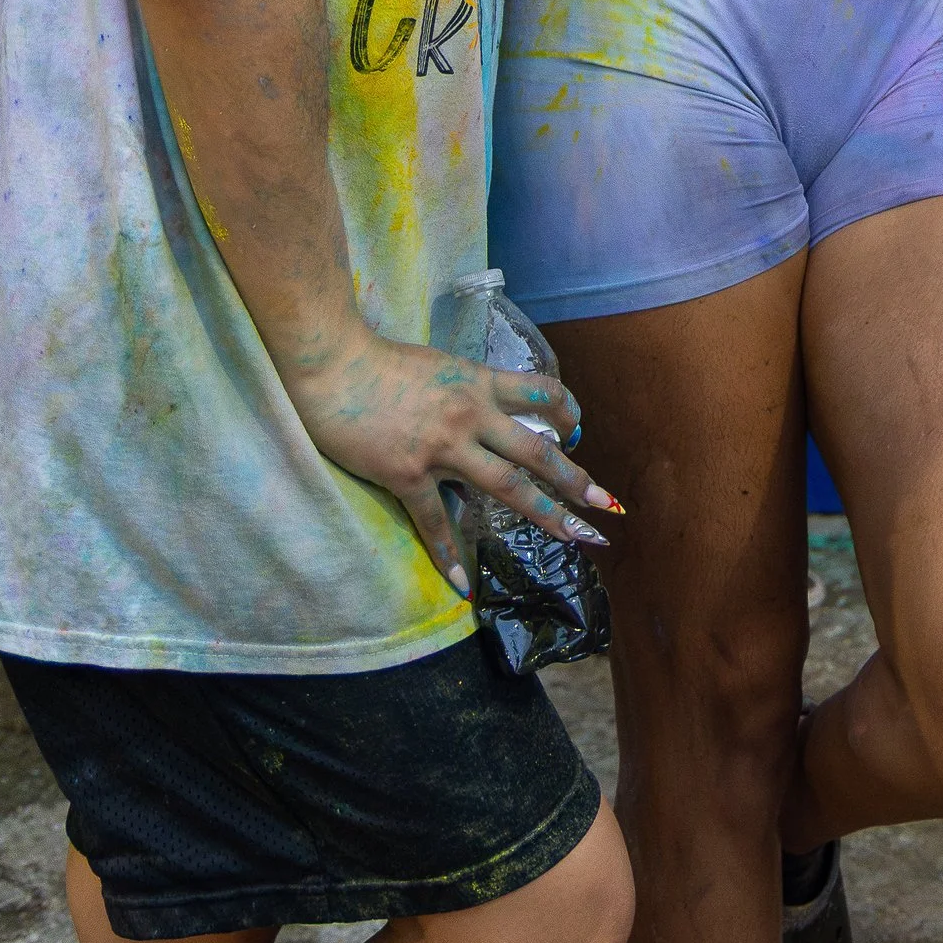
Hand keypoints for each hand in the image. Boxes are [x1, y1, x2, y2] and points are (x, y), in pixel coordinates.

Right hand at [283, 327, 620, 593]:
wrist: (334, 363)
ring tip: (575, 537)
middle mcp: (471, 415)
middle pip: (536, 451)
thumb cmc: (380, 359)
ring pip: (506, 486)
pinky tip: (464, 582)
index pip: (540, 393)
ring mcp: (442, 447)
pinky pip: (435, 520)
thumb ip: (465, 388)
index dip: (566, 411)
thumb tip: (483, 407)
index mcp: (479, 383)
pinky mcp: (407, 473)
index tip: (578, 430)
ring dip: (546, 513)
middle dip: (576, 479)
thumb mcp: (439, 365)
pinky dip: (449, 554)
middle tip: (607, 505)